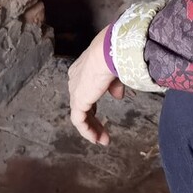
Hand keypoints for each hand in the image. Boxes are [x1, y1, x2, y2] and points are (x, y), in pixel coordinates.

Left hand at [68, 27, 124, 145]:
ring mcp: (75, 90)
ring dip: (92, 129)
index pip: (86, 91)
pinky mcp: (78, 100)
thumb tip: (118, 96)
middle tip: (103, 134)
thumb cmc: (115, 55)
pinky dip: (87, 131)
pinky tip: (96, 138)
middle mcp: (75, 80)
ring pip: (80, 114)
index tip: (102, 118)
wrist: (109, 52)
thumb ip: (115, 85)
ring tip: (102, 140)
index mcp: (82, 70)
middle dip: (93, 121)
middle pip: (82, 105)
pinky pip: (79, 121)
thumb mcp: (116, 72)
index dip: (93, 106)